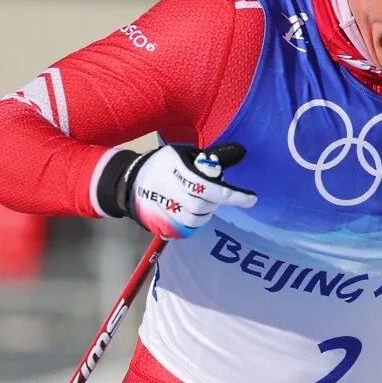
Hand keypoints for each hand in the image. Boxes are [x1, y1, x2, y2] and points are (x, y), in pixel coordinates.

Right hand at [118, 142, 256, 238]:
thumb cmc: (162, 165)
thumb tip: (241, 153)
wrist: (129, 182)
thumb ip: (210, 158)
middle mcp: (170, 193)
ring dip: (206, 211)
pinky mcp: (160, 226)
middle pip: (203, 205)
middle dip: (215, 201)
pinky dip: (195, 222)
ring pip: (196, 219)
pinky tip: (193, 211)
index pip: (209, 187)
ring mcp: (163, 212)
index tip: (252, 199)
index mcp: (177, 171)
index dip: (232, 195)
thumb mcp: (184, 153)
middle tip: (214, 194)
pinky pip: (186, 229)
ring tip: (202, 200)